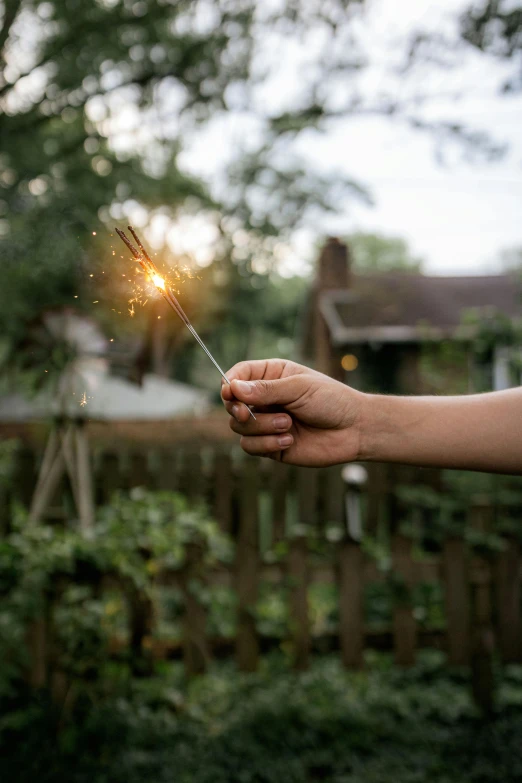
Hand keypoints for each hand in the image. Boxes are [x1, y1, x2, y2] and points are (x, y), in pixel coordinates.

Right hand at [221, 359, 365, 465]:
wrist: (354, 430)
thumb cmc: (331, 400)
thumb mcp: (299, 388)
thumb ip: (266, 389)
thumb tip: (233, 388)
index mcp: (272, 376)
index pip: (238, 376)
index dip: (228, 384)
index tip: (229, 392)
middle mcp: (265, 399)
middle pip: (232, 403)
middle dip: (237, 409)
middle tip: (245, 413)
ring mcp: (266, 422)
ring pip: (239, 427)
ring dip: (260, 427)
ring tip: (288, 426)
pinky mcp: (271, 445)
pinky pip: (251, 446)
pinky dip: (267, 444)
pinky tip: (289, 440)